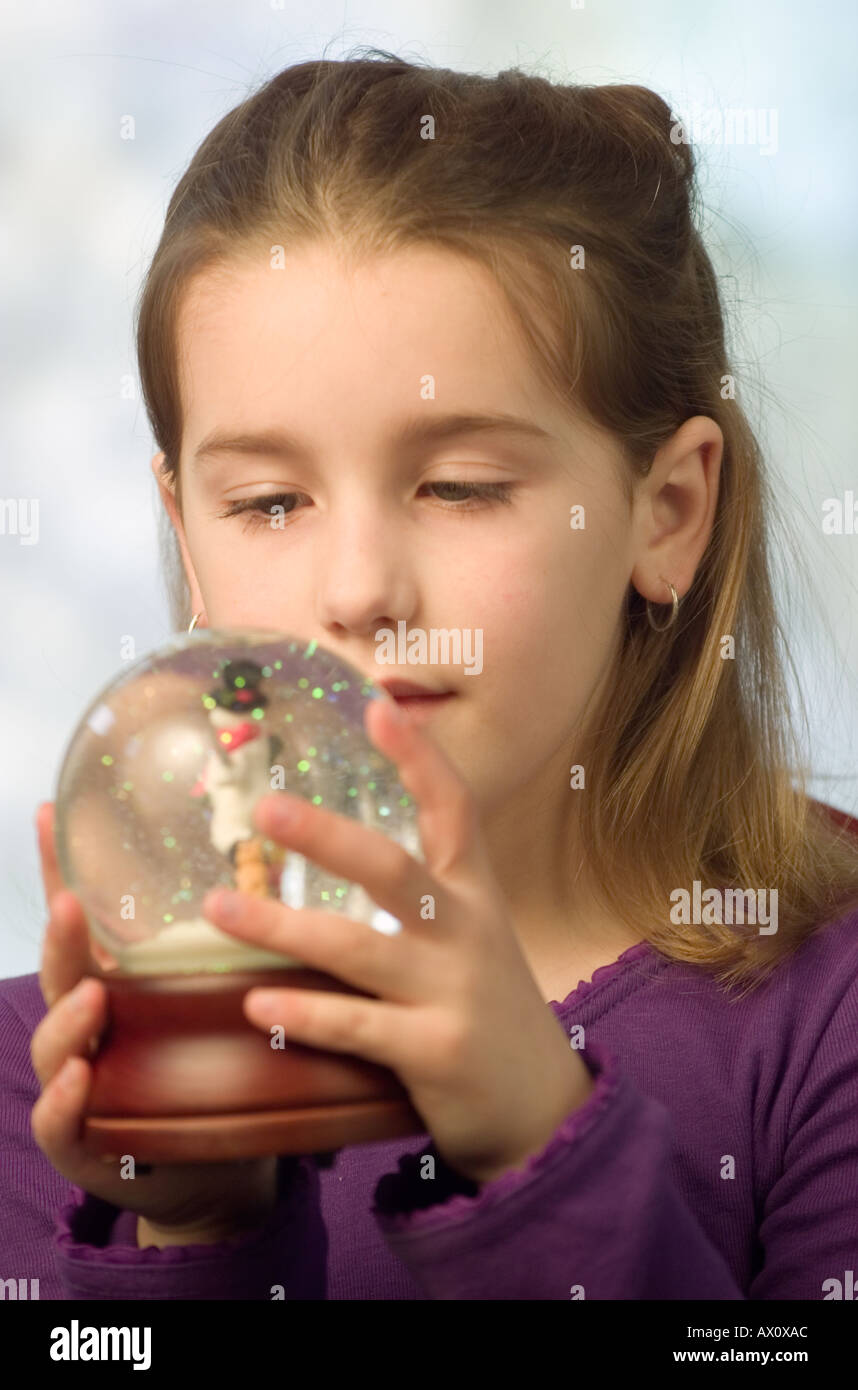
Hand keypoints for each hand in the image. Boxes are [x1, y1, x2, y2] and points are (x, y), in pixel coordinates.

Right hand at [31, 803, 278, 1244]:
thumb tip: (274, 862)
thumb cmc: (214, 1073)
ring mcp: (75, 1081)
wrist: (216, 1170)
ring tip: (93, 999)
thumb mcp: (219, 1000)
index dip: (61, 868)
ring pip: (55, 1044)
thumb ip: (233, 943)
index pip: (83, 920)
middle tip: (73, 904)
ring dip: (70, 1019)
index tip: (54, 812)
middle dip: (62, 937)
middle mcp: (85, 1025)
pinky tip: (81, 1081)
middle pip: (63, 972)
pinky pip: (60, 1120)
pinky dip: (65, 1102)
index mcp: (117, 984)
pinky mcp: (79, 1140)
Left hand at [202, 699, 594, 1185]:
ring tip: (219, 908)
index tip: (377, 708)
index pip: (455, 810)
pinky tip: (255, 1001)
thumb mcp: (473, 938)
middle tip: (265, 807)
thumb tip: (335, 844)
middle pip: (393, 869)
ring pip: (357, 948)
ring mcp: (453, 992)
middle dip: (327, 836)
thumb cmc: (485, 1009)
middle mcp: (467, 933)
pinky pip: (357, 1026)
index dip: (418, 758)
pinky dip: (304, 1012)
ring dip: (280, 925)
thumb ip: (422, 896)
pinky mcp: (435, 1052)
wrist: (541, 1106)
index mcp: (475, 896)